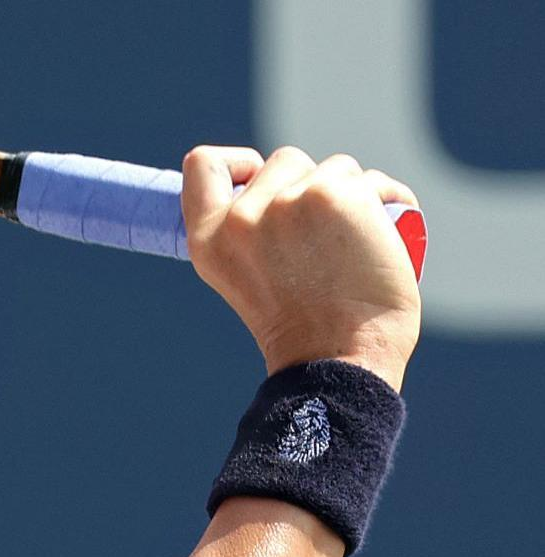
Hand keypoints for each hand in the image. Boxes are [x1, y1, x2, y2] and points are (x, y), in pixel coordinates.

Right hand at [183, 145, 422, 388]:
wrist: (339, 359)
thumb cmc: (303, 331)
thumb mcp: (248, 279)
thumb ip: (248, 235)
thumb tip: (280, 189)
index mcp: (207, 240)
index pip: (204, 165)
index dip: (238, 163)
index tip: (260, 179)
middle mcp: (241, 217)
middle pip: (285, 162)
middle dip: (311, 186)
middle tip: (325, 239)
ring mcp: (287, 202)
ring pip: (333, 168)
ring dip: (352, 195)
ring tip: (358, 245)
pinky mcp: (335, 195)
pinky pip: (372, 180)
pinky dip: (388, 200)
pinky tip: (389, 231)